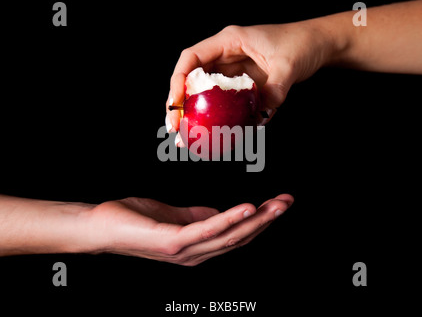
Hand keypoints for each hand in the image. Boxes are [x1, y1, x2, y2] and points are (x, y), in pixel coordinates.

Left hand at [88, 194, 293, 265]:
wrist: (102, 226)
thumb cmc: (137, 219)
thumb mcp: (177, 217)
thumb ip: (200, 218)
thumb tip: (223, 214)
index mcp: (199, 247)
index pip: (237, 235)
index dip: (260, 221)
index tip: (280, 203)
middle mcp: (197, 254)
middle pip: (240, 238)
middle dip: (267, 221)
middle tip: (288, 202)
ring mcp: (185, 251)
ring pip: (229, 237)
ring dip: (256, 221)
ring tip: (277, 205)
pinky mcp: (173, 242)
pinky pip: (207, 231)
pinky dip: (229, 220)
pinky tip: (248, 208)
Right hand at [166, 23, 336, 132]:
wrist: (318, 44)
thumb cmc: (302, 43)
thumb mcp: (288, 65)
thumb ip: (273, 90)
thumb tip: (259, 117)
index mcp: (229, 41)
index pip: (192, 58)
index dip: (177, 81)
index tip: (175, 104)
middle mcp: (226, 56)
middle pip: (191, 78)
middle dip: (180, 104)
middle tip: (175, 128)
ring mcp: (233, 72)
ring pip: (204, 93)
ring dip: (194, 115)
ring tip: (186, 138)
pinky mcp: (242, 86)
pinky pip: (223, 103)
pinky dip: (216, 118)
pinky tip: (212, 134)